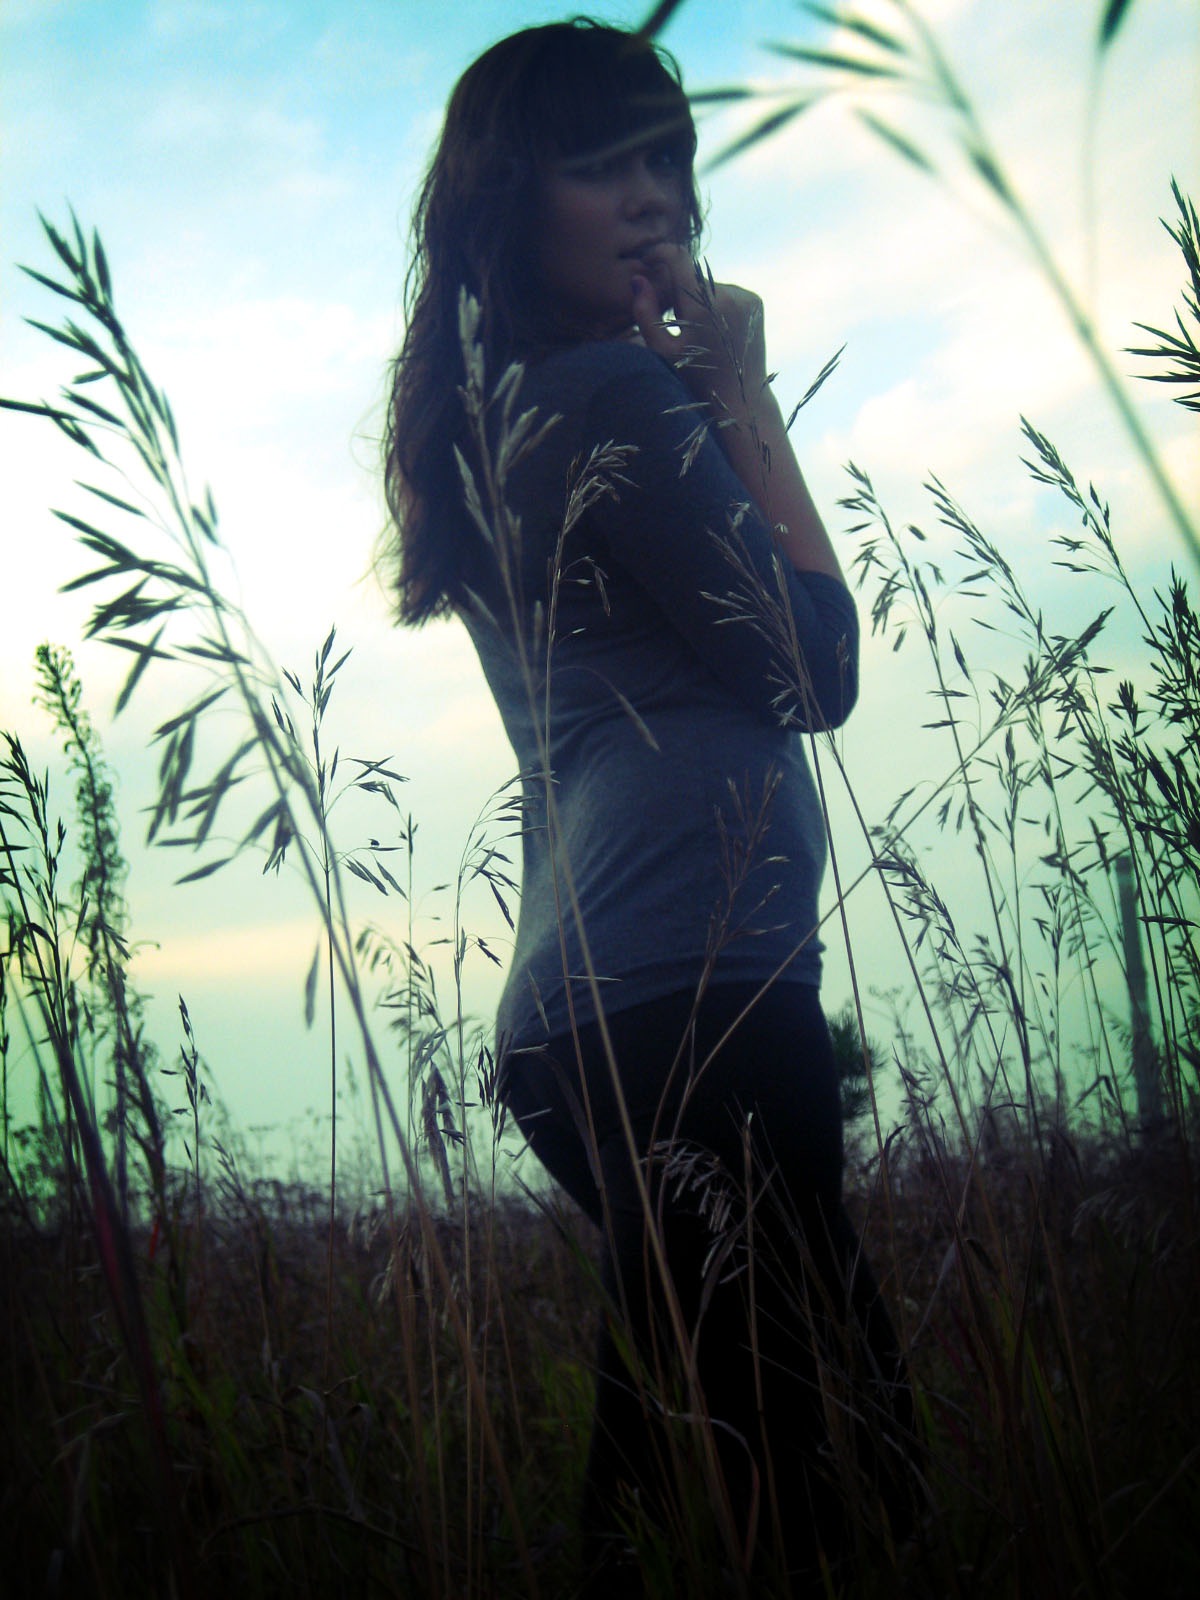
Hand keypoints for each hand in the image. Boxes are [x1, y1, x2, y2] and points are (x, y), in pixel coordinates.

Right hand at [630, 244, 767, 419]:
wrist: (740, 398)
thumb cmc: (695, 378)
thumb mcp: (662, 350)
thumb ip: (645, 313)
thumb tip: (638, 279)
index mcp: (702, 307)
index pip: (679, 258)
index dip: (660, 252)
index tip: (648, 260)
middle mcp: (728, 295)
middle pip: (692, 275)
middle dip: (678, 289)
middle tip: (673, 319)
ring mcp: (745, 297)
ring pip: (709, 285)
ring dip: (698, 299)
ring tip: (697, 332)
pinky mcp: (755, 301)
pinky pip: (727, 292)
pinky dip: (716, 304)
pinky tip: (715, 330)